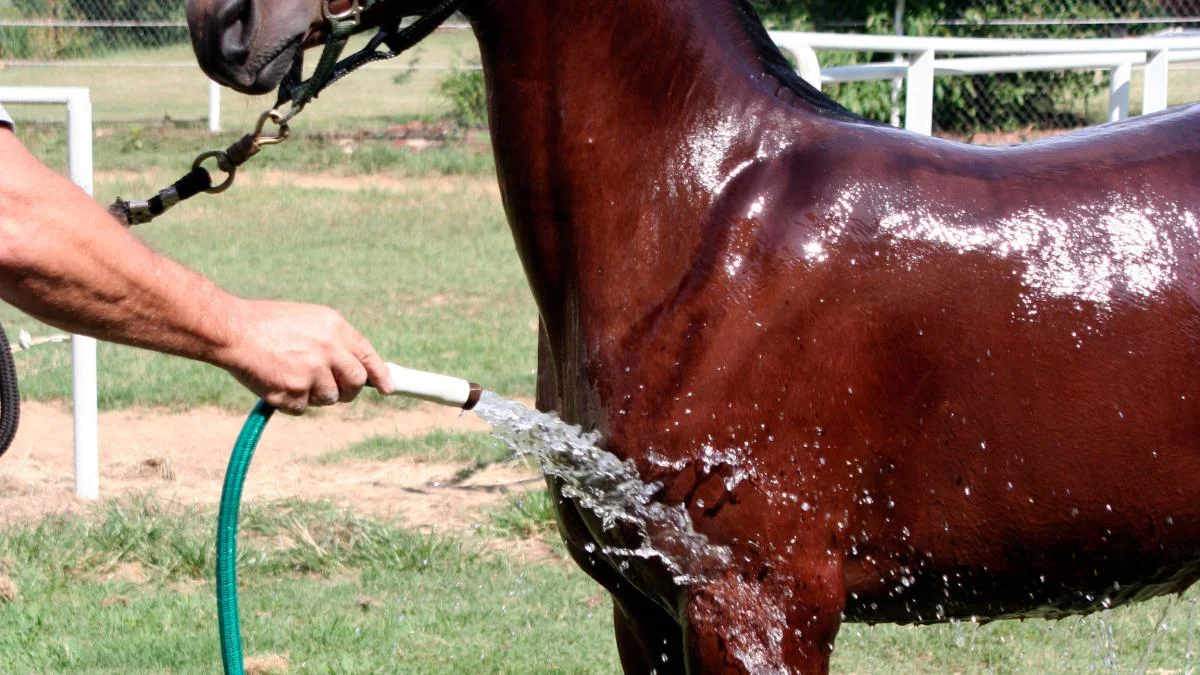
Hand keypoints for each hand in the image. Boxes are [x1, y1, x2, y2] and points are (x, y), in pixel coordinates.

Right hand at [214, 299, 392, 414]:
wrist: (231, 330)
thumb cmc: (267, 323)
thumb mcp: (309, 320)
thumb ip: (335, 341)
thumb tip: (360, 367)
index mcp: (335, 327)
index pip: (368, 356)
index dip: (380, 375)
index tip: (389, 387)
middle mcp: (328, 350)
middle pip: (356, 383)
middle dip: (348, 390)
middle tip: (333, 388)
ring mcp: (311, 373)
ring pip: (330, 399)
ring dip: (314, 394)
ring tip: (291, 374)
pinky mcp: (294, 393)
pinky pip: (304, 408)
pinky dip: (292, 402)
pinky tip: (276, 382)